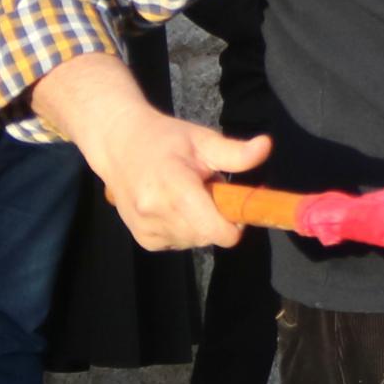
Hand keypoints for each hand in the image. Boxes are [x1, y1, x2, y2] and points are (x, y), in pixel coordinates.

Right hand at [34, 51, 270, 249]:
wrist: (117, 144)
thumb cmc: (165, 139)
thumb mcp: (202, 140)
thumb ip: (235, 152)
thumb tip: (266, 146)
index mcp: (175, 186)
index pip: (217, 230)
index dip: (234, 224)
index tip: (232, 204)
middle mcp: (156, 211)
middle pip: (209, 236)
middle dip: (216, 218)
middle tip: (204, 190)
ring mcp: (147, 228)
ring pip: (195, 241)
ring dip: (199, 224)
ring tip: (185, 196)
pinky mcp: (144, 239)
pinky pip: (179, 243)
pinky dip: (183, 229)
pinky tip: (171, 207)